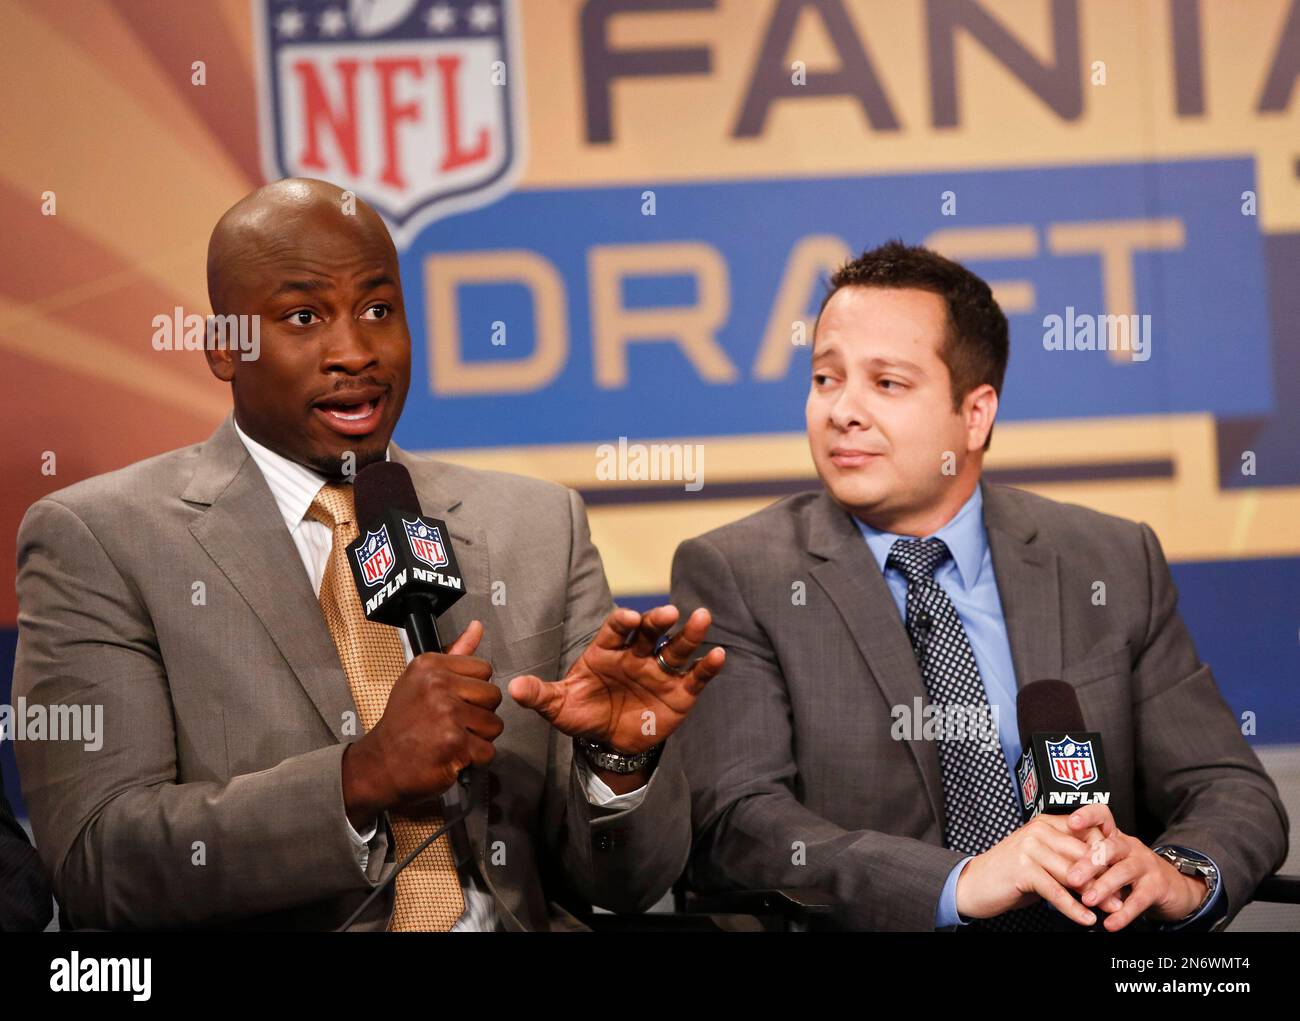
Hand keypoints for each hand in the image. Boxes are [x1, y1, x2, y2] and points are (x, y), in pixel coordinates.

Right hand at [341, 620, 501, 827]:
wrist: (380, 763)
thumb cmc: (403, 722)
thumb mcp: (421, 679)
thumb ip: (456, 653)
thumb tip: (478, 626)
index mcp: (430, 664)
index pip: (484, 669)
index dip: (473, 690)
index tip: (454, 700)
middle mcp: (438, 685)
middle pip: (493, 696)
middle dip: (479, 714)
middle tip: (452, 723)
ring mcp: (447, 715)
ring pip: (494, 725)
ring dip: (479, 738)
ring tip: (452, 739)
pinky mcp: (454, 744)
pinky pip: (488, 751)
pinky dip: (474, 759)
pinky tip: (452, 755)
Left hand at [507, 605, 724, 752]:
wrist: (610, 741)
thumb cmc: (584, 713)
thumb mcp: (559, 706)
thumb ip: (540, 696)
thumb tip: (514, 690)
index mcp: (607, 650)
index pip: (615, 630)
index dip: (622, 622)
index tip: (627, 618)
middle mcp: (637, 654)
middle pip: (649, 632)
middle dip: (657, 620)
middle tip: (668, 612)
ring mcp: (660, 671)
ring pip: (676, 647)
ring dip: (689, 633)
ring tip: (701, 618)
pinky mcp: (680, 692)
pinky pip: (695, 676)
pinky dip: (707, 666)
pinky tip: (719, 655)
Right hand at [955, 814, 1119, 925]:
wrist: (974, 884)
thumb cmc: (1010, 874)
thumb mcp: (1042, 860)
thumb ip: (1067, 860)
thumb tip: (1104, 875)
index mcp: (1046, 823)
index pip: (1087, 831)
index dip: (1107, 853)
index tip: (1121, 874)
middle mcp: (1039, 831)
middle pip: (1084, 853)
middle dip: (1106, 877)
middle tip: (1122, 898)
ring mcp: (1029, 848)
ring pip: (1073, 873)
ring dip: (1096, 895)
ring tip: (1112, 910)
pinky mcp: (1022, 869)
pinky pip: (1056, 891)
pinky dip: (1074, 908)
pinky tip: (1086, 919)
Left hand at [1063, 805, 1207, 931]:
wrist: (1175, 887)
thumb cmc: (1132, 872)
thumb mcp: (1111, 860)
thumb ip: (1088, 858)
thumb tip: (1053, 862)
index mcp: (1115, 837)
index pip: (1103, 817)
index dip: (1088, 816)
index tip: (1071, 822)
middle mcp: (1130, 847)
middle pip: (1110, 847)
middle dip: (1089, 863)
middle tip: (1071, 878)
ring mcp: (1146, 865)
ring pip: (1124, 871)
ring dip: (1104, 886)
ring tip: (1088, 900)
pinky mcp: (1157, 887)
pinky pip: (1139, 899)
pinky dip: (1124, 913)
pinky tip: (1110, 923)